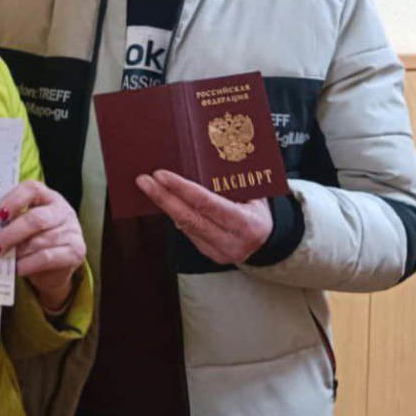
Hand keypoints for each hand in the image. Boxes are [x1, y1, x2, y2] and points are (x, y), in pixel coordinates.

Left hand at [0, 180, 85, 310]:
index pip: (32, 189)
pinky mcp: (75, 252)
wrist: (55, 267)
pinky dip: (28, 264)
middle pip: (36, 219)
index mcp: (48, 197)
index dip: (14, 200)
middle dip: (12, 233)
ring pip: (40, 241)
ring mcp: (72, 231)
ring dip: (18, 252)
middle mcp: (63, 211)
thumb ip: (9, 221)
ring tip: (3, 258)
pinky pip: (47, 257)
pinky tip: (17, 268)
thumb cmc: (33, 240)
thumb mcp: (22, 226)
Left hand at [136, 169, 271, 264]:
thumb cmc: (260, 209)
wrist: (271, 242)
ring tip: (147, 186)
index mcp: (247, 224)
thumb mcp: (255, 195)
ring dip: (165, 205)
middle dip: (163, 198)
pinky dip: (175, 215)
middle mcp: (232, 242)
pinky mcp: (210, 255)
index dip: (182, 190)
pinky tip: (163, 200)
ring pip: (185, 226)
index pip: (208, 205)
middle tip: (143, 180)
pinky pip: (188, 232)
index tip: (161, 175)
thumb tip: (201, 160)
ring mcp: (220, 252)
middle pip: (190, 218)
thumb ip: (232, 184)